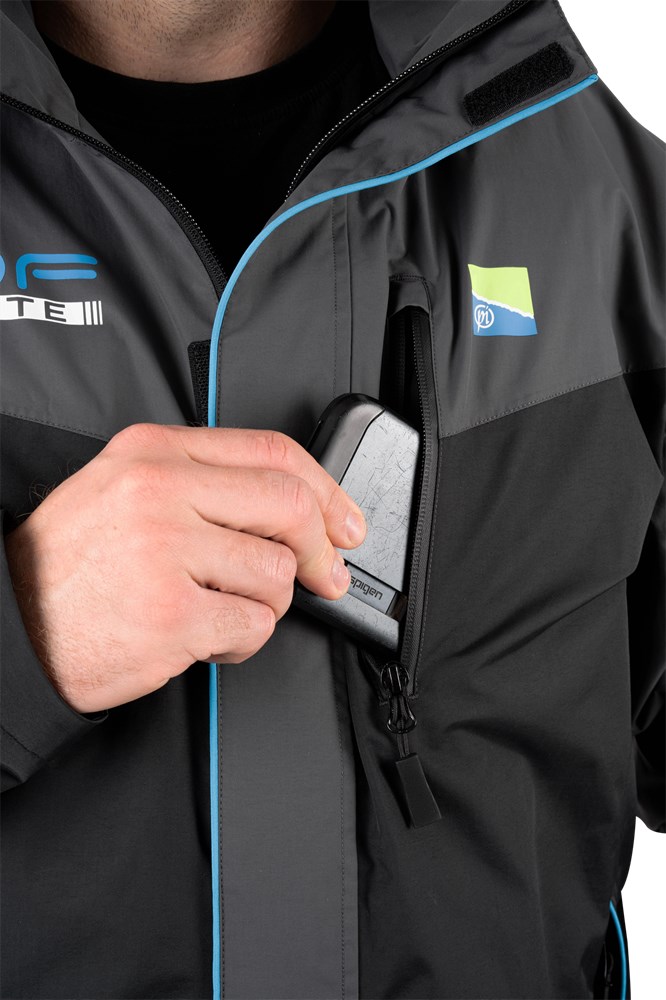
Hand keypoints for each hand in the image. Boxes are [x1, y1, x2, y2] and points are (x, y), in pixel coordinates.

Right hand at [4, 423, 365, 713]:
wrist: (11, 623)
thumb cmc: (68, 563)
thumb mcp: (123, 489)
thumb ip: (201, 483)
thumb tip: (290, 507)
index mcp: (155, 452)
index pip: (272, 451)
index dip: (326, 490)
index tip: (345, 521)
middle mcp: (161, 492)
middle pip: (288, 508)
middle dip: (320, 550)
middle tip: (326, 575)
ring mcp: (166, 553)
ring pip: (276, 574)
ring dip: (265, 604)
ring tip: (222, 610)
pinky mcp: (172, 616)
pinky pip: (254, 626)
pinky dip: (243, 641)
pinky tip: (208, 638)